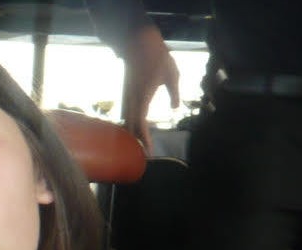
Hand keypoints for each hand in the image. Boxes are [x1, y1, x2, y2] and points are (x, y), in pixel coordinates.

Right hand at [121, 23, 178, 151]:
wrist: (139, 43)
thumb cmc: (158, 58)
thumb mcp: (172, 75)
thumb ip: (174, 93)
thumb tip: (175, 109)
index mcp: (143, 97)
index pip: (141, 123)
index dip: (144, 138)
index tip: (149, 150)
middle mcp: (132, 99)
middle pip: (130, 125)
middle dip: (136, 140)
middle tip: (143, 154)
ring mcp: (127, 96)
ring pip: (126, 120)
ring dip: (131, 132)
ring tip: (138, 144)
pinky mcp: (126, 92)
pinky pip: (125, 112)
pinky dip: (129, 122)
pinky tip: (133, 127)